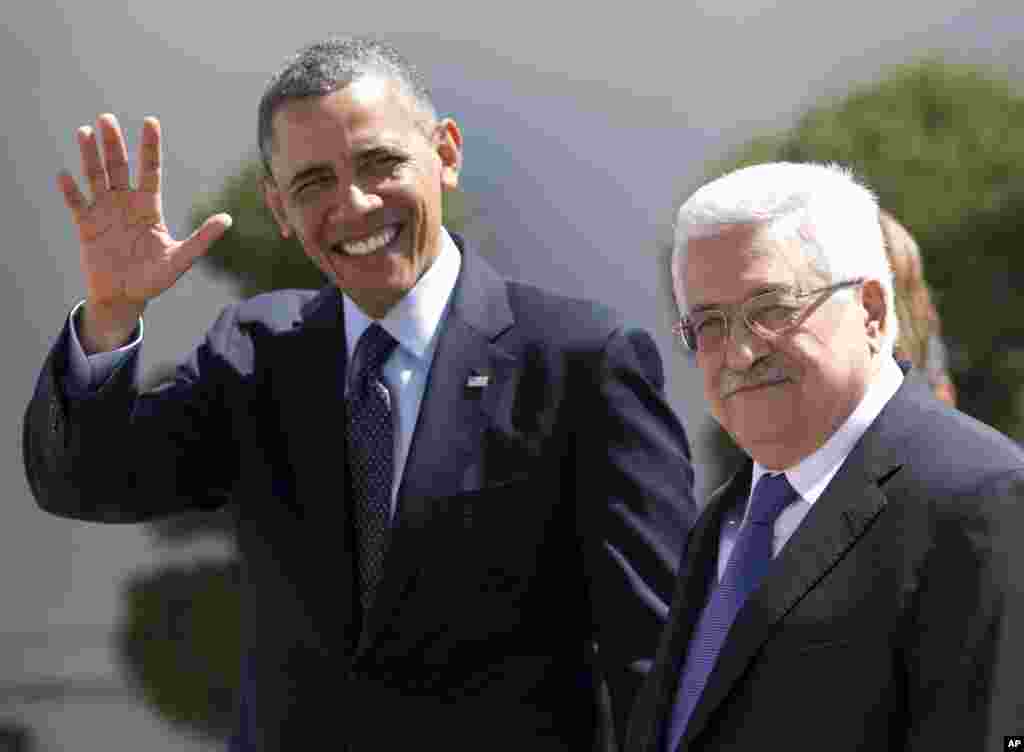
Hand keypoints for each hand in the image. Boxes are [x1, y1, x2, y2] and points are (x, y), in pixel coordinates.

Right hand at [58, 114, 231, 351]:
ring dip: (90, 157)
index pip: (151, 170)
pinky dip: (71, 191)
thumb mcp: (180, 259)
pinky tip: (65, 174)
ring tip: (85, 132)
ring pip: (96, 178)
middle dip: (113, 144)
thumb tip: (228, 219)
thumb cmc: (154, 278)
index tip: (150, 121)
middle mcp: (125, 203)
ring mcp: (104, 212)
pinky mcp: (86, 226)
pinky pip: (77, 204)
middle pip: (119, 167)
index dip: (150, 147)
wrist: (125, 297)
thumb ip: (202, 239)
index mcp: (149, 207)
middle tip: (106, 118)